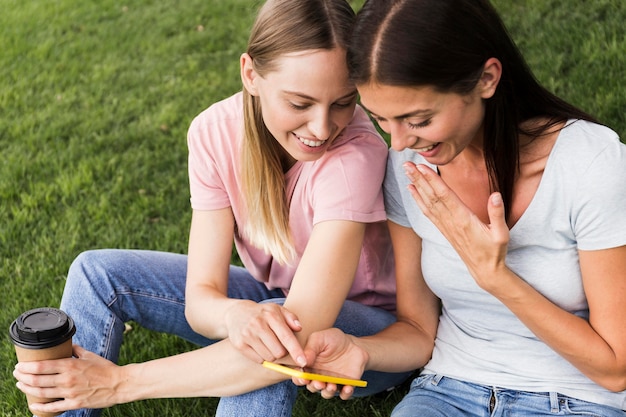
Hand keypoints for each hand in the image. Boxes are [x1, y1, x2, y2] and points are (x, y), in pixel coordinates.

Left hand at [13, 345, 122, 412]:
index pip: (42, 366)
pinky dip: (41, 408)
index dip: (27, 366)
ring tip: (20, 385)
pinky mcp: (74, 403)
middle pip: (37, 379)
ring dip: (27, 389)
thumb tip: (67, 345)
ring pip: (42, 393)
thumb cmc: (106, 368)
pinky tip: (33, 405)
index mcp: (70, 365)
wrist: (119, 384)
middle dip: (22, 377)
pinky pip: (53, 407)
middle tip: (16, 374)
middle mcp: (67, 379)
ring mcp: (69, 392)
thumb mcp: (90, 355)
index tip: (19, 365)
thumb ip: (76, 350)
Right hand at [225, 300, 305, 365]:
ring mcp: (247, 335)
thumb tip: (299, 328)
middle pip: (279, 352)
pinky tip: (259, 347)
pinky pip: (258, 360)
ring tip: (268, 344)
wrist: (236, 313)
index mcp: (271, 315)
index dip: (296, 351)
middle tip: (278, 344)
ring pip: (269, 358)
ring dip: (272, 355)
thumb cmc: (263, 313)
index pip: (286, 337)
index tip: (303, 362)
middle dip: (282, 352)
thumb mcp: (277, 310)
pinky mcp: (239, 344)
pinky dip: (262, 357)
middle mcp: (258, 325)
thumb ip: (291, 318)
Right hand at [294, 328, 367, 399]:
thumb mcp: (319, 338)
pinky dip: (345, 393)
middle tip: (318, 383)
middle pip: (312, 387)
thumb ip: (310, 349)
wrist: (353, 343)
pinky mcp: (346, 385)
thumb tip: (302, 361)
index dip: (299, 378)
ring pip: (326, 393)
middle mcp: (318, 377)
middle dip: (314, 386)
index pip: (299, 376)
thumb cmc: (333, 339)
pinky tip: (347, 387)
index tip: (303, 377)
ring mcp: (332, 382)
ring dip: (328, 392)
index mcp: (309, 367)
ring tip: (331, 386)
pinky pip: (344, 394)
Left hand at [404, 162, 509, 290]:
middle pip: (432, 196)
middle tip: (407, 164)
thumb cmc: (494, 251)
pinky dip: (418, 200)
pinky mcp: (443, 229)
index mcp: (464, 219)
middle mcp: (450, 221)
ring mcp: (445, 226)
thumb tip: (495, 195)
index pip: (445, 196)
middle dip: (419, 179)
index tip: (422, 168)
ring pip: (427, 202)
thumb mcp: (502, 234)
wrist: (484, 270)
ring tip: (406, 171)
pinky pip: (428, 212)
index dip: (432, 181)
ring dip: (416, 186)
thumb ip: (497, 214)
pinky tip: (412, 190)